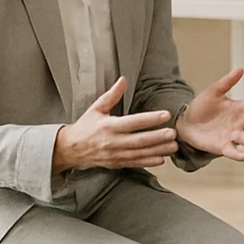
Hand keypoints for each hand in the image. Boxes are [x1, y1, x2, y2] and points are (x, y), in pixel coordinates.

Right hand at [52, 77, 180, 172]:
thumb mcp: (96, 108)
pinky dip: (148, 162)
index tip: (165, 114)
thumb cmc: (86, 126)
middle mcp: (112, 141)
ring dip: (158, 150)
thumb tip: (123, 79)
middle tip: (173, 133)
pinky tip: (161, 159)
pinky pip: (134, 163)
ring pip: (139, 153)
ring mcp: (115, 154)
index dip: (150, 118)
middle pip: (138, 140)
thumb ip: (112, 95)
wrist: (70, 149)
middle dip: (157, 137)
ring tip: (173, 146)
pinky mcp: (116, 163)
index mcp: (108, 126)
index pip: (132, 122)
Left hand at [175, 68, 243, 161]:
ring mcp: (232, 135)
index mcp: (239, 108)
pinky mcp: (223, 147)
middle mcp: (239, 122)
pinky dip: (239, 154)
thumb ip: (227, 82)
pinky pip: (233, 151)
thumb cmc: (202, 106)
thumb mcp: (213, 92)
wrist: (186, 123)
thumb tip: (241, 69)